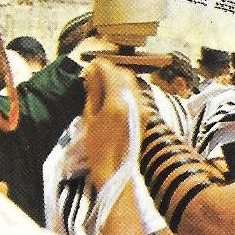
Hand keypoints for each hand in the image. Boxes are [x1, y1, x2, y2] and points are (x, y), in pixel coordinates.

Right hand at [82, 59, 139, 188]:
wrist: (116, 171)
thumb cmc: (97, 148)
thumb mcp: (89, 118)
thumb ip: (93, 92)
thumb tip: (91, 71)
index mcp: (117, 102)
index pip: (110, 72)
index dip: (100, 65)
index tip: (90, 64)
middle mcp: (133, 101)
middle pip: (124, 74)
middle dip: (110, 69)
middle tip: (96, 73)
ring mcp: (142, 107)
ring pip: (132, 82)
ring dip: (118, 78)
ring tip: (103, 83)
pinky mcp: (144, 114)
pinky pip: (136, 93)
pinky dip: (125, 88)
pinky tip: (112, 95)